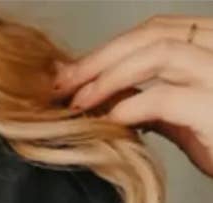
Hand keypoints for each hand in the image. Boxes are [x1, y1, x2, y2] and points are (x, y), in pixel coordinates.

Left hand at [55, 15, 212, 177]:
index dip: (110, 48)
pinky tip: (108, 123)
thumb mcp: (189, 121)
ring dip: (110, 77)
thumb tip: (114, 100)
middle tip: (62, 85)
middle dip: (100, 58)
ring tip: (78, 103)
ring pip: (159, 54)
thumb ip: (158, 104)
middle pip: (154, 35)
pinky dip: (130, 107)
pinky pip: (166, 98)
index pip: (157, 31)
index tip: (72, 73)